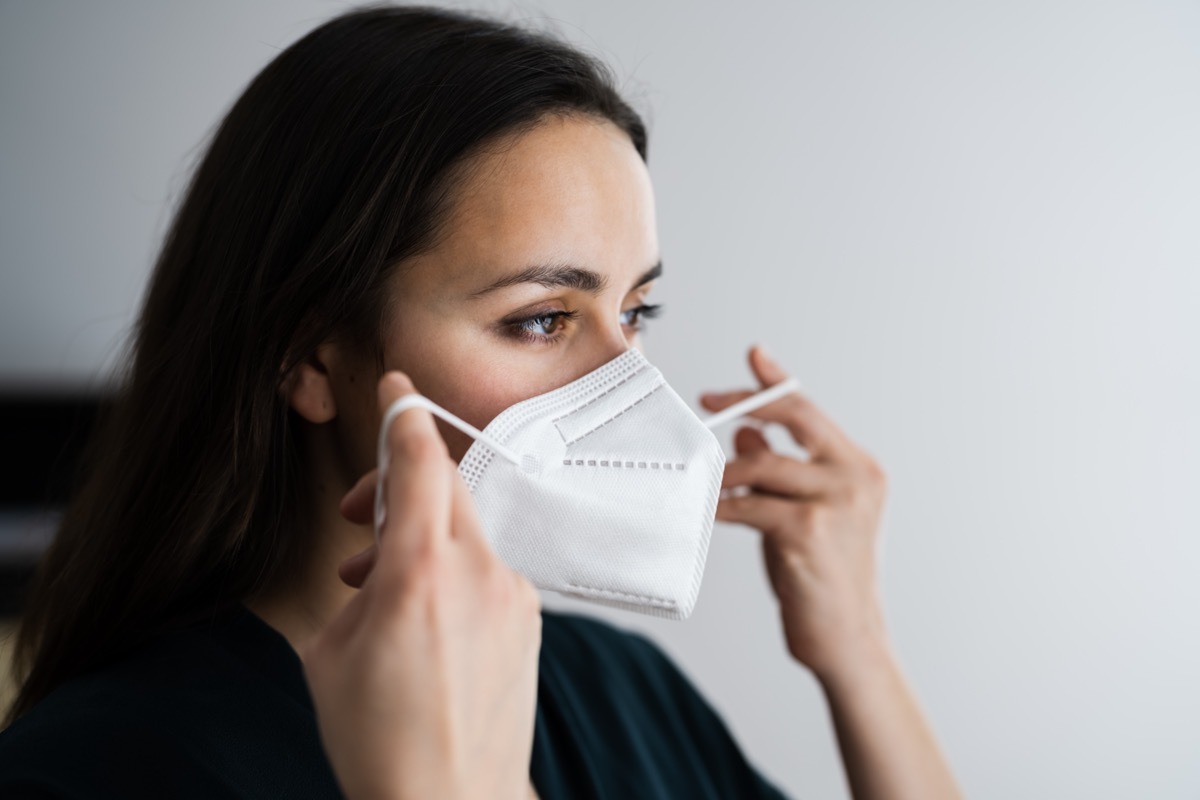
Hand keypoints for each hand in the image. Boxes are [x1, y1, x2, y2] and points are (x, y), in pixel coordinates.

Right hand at [300, 371, 542, 799]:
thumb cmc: (379, 740)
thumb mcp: (332, 651)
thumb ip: (362, 583)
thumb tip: (382, 562)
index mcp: (421, 573)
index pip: (420, 462)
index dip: (406, 414)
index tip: (398, 388)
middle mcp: (479, 574)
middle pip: (447, 487)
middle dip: (399, 482)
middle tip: (359, 513)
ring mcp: (513, 595)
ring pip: (466, 528)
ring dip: (422, 534)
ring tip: (378, 582)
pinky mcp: (530, 617)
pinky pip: (488, 566)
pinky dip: (452, 568)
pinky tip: (423, 612)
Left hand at [701, 345, 889, 681]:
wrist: (849, 640)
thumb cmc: (823, 577)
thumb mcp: (802, 513)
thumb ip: (781, 472)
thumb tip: (745, 431)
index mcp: (859, 468)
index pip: (813, 410)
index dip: (778, 381)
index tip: (753, 356)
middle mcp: (855, 477)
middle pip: (795, 415)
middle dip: (747, 400)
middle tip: (708, 401)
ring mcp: (835, 502)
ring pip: (763, 462)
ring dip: (726, 469)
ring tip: (706, 480)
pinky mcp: (808, 530)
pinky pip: (749, 504)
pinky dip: (723, 504)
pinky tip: (707, 510)